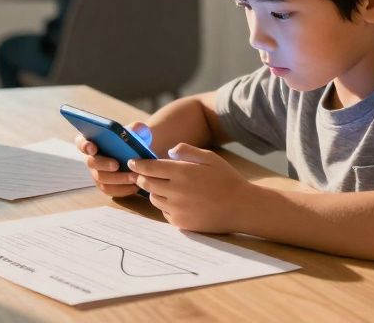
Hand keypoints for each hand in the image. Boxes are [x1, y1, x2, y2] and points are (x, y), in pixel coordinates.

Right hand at [75, 122, 151, 197]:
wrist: (140, 156)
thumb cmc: (134, 140)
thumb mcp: (137, 131)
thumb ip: (138, 128)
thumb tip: (137, 128)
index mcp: (92, 140)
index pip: (81, 142)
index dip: (84, 145)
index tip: (93, 147)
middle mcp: (90, 157)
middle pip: (91, 162)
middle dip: (103, 164)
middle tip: (116, 165)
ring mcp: (96, 173)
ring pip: (101, 178)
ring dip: (116, 178)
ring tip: (132, 176)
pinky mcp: (105, 185)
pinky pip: (110, 190)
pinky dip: (122, 189)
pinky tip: (135, 186)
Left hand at [129, 143, 251, 233]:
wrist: (242, 208)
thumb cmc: (226, 179)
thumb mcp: (210, 157)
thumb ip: (187, 151)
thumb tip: (168, 152)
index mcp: (182, 172)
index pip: (150, 167)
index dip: (138, 164)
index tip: (131, 162)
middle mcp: (176, 191)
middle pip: (146, 183)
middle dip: (142, 177)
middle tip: (143, 174)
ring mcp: (177, 209)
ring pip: (153, 198)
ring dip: (154, 191)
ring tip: (165, 187)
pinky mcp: (181, 223)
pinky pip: (164, 212)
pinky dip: (166, 205)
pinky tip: (177, 201)